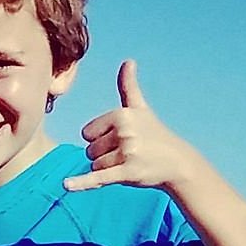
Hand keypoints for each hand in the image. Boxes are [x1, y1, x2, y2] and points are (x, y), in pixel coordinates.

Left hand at [64, 60, 197, 192]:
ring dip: (109, 168)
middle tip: (130, 152)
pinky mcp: (128, 173)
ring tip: (132, 162)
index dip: (101, 139)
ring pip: (95, 165)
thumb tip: (128, 61)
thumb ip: (128, 86)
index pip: (87, 133)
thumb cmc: (154, 134)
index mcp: (121, 115)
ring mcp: (127, 152)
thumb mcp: (140, 109)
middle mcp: (124, 131)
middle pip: (89, 150)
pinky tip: (67, 185)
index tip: (122, 138)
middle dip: (105, 155)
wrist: (178, 163)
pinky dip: (82, 183)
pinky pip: (98, 177)